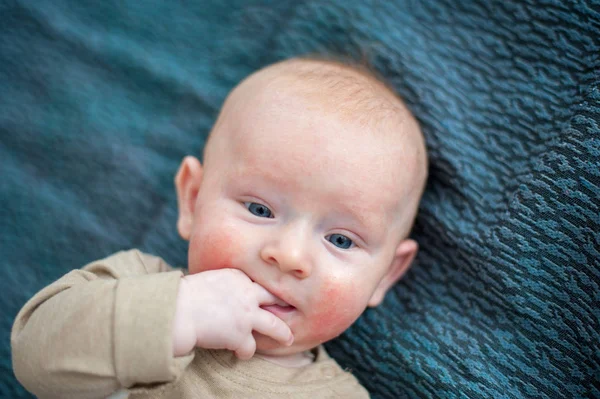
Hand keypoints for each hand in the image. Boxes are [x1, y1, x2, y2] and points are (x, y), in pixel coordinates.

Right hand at [172, 269, 292, 358]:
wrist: (178, 310)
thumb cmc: (185, 296)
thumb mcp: (209, 280)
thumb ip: (224, 286)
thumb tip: (225, 294)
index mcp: (239, 277)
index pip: (258, 284)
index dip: (264, 292)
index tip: (269, 297)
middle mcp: (247, 294)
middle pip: (275, 298)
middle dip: (284, 304)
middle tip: (290, 309)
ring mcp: (247, 315)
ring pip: (275, 326)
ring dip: (282, 333)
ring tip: (287, 338)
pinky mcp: (241, 335)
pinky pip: (250, 348)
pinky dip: (245, 352)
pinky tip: (240, 353)